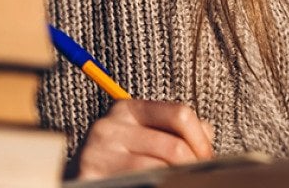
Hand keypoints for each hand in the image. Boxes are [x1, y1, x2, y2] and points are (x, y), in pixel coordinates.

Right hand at [75, 100, 215, 178]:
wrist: (80, 182)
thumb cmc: (119, 161)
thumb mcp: (144, 136)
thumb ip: (175, 131)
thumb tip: (207, 134)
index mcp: (126, 109)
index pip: (179, 114)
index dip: (201, 140)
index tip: (208, 158)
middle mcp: (109, 127)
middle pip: (174, 147)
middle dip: (194, 166)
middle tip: (199, 176)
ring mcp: (97, 153)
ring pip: (159, 170)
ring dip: (178, 180)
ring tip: (180, 182)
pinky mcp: (90, 176)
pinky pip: (140, 182)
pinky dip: (157, 185)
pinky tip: (160, 185)